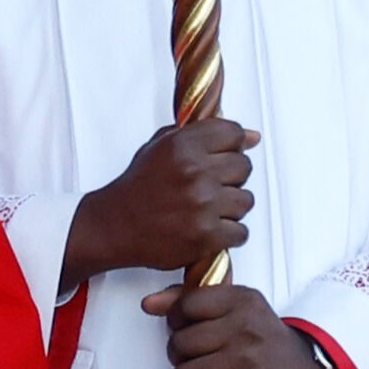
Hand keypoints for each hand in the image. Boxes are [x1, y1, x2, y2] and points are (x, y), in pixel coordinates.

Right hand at [63, 117, 255, 285]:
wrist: (115, 225)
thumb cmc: (138, 188)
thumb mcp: (160, 147)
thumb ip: (204, 135)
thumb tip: (252, 137)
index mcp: (182, 146)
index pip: (234, 133)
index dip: (231, 146)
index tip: (222, 156)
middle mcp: (195, 171)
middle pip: (244, 167)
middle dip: (230, 177)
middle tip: (208, 186)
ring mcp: (203, 204)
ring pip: (246, 200)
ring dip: (230, 207)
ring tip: (205, 209)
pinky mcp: (208, 235)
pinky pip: (241, 231)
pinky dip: (227, 233)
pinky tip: (206, 227)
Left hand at [142, 281, 334, 368]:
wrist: (306, 367)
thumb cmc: (261, 333)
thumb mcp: (235, 305)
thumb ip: (188, 298)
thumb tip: (147, 304)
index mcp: (239, 300)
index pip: (185, 306)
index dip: (174, 321)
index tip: (180, 329)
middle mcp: (243, 328)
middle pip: (181, 342)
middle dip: (175, 354)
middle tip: (183, 359)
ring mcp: (246, 360)